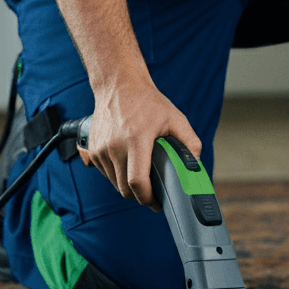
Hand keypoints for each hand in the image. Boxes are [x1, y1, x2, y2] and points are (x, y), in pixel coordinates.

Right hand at [78, 78, 201, 208]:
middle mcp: (114, 146)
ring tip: (141, 174)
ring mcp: (101, 148)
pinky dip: (117, 175)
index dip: (147, 198)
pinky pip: (106, 173)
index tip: (155, 202)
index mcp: (136, 139)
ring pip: (114, 183)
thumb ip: (190, 142)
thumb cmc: (147, 102)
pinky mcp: (93, 149)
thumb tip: (196, 165)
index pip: (136, 182)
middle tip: (152, 192)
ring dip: (127, 185)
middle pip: (124, 189)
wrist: (118, 86)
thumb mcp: (175, 118)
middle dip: (139, 195)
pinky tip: (128, 164)